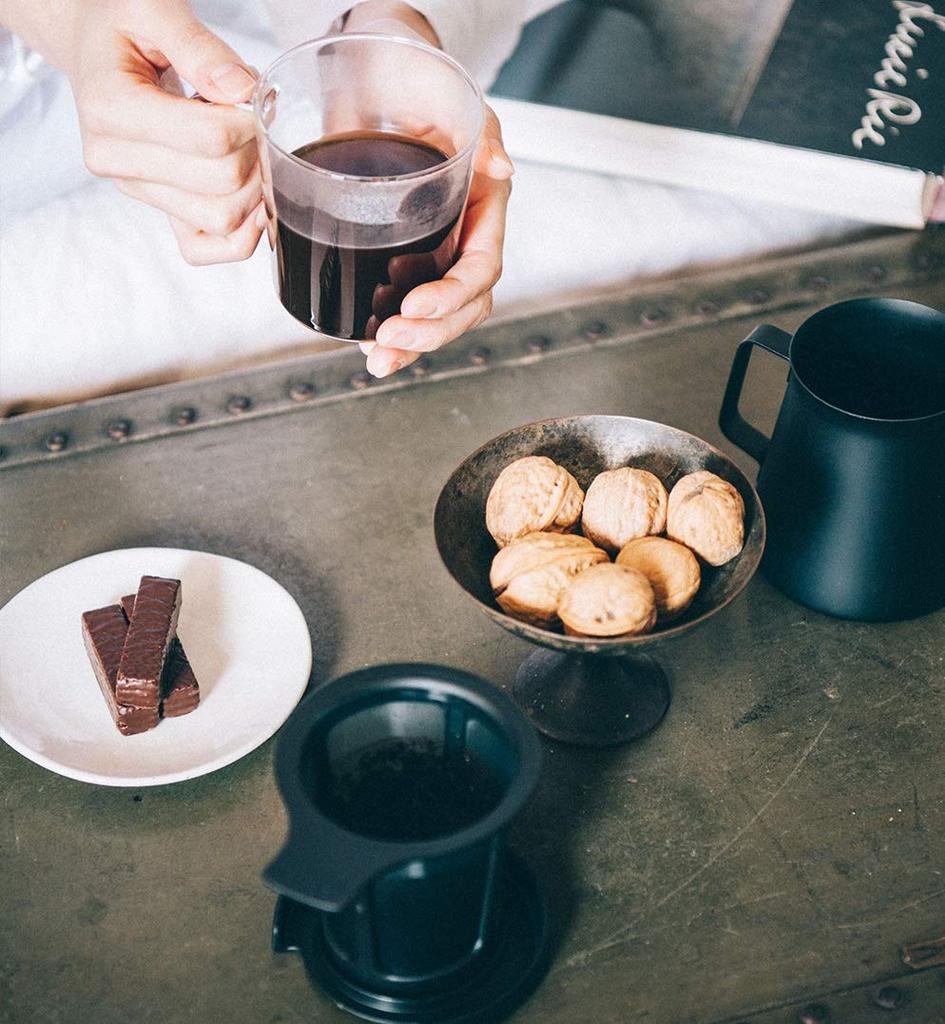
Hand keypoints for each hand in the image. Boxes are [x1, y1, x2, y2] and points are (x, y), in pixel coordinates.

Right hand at [64, 0, 262, 264]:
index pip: (211, 139)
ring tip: (241, 145)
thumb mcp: (156, 9)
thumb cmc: (124, 25)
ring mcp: (136, 190)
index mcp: (110, 108)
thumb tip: (243, 92)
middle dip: (255, 152)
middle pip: (223, 184)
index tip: (251, 96)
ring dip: (252, 185)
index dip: (250, 121)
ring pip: (222, 219)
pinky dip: (239, 236)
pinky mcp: (156, 209)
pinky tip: (251, 201)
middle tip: (252, 119)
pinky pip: (203, 249)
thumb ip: (201, 48)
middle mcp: (115, 160)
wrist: (97, 47)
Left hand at [341, 3, 512, 377]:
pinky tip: (365, 345)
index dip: (452, 296)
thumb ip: (482, 133)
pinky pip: (398, 304)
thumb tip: (502, 169)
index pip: (482, 269)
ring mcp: (429, 250)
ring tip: (377, 359)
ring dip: (408, 346)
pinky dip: (386, 331)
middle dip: (429, 333)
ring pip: (433, 316)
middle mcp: (460, 237)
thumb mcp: (453, 98)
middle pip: (461, 306)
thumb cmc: (418, 81)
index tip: (413, 307)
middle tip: (388, 342)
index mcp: (483, 209)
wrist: (374, 75)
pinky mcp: (394, 254)